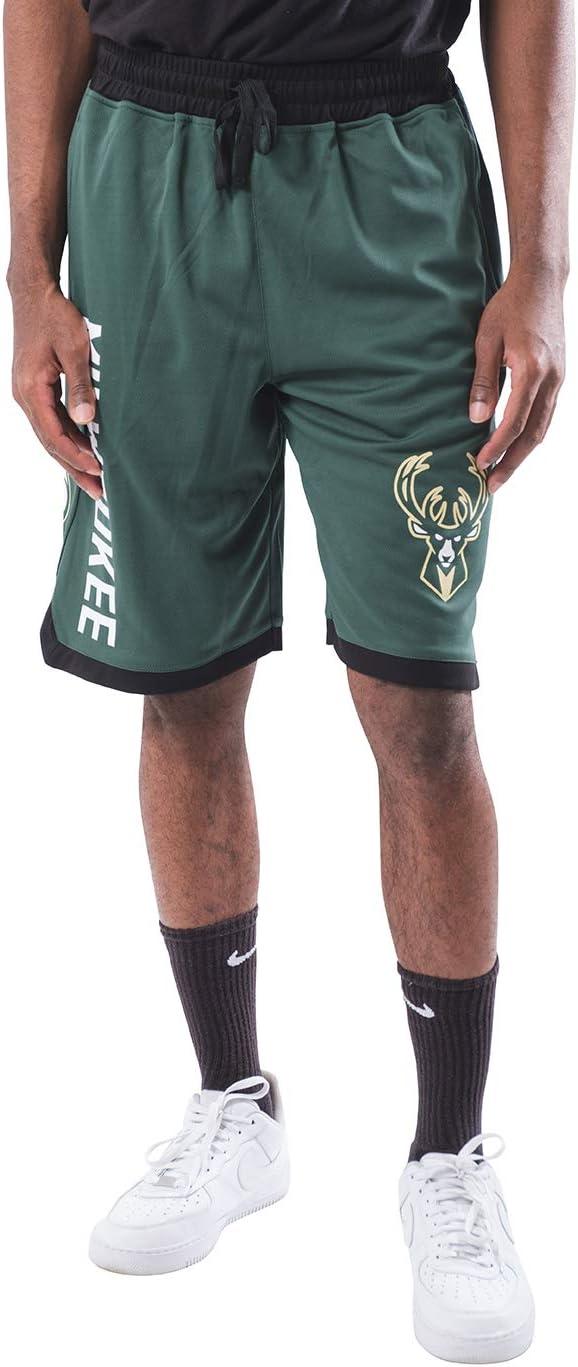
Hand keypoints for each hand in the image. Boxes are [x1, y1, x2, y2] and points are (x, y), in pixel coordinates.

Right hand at [11, 278, 101, 498]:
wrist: (34, 293)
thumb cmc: (54, 316)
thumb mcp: (73, 348)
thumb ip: (80, 386)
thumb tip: (87, 421)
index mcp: (31, 391)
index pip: (54, 437)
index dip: (77, 457)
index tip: (100, 470)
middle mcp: (25, 397)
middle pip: (50, 444)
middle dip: (75, 469)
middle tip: (99, 492)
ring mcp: (28, 394)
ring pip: (50, 436)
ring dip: (72, 458)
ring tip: (94, 478)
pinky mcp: (36, 389)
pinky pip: (51, 422)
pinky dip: (68, 439)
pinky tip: (83, 451)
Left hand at [469, 262, 565, 492]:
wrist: (542, 281)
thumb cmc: (509, 306)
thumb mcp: (486, 339)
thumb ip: (482, 380)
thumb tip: (476, 418)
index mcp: (532, 369)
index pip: (514, 421)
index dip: (497, 446)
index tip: (480, 464)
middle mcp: (551, 379)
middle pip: (533, 434)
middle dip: (512, 463)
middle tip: (492, 486)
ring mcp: (559, 379)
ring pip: (543, 428)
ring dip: (522, 453)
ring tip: (502, 472)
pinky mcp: (559, 376)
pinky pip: (547, 414)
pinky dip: (531, 435)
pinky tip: (516, 446)